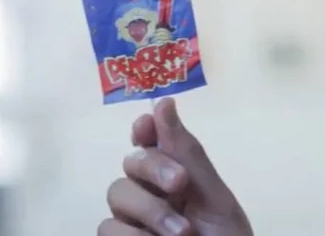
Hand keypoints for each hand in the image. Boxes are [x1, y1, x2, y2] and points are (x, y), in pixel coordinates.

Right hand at [98, 99, 252, 235]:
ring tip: (182, 235)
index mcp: (175, 178)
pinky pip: (108, 229)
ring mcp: (131, 223)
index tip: (147, 127)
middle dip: (154, 170)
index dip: (144, 130)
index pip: (148, 141)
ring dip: (151, 212)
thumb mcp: (215, 199)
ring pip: (116, 196)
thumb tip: (164, 102)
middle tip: (180, 186)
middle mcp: (149, 195)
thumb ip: (188, 154)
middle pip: (130, 164)